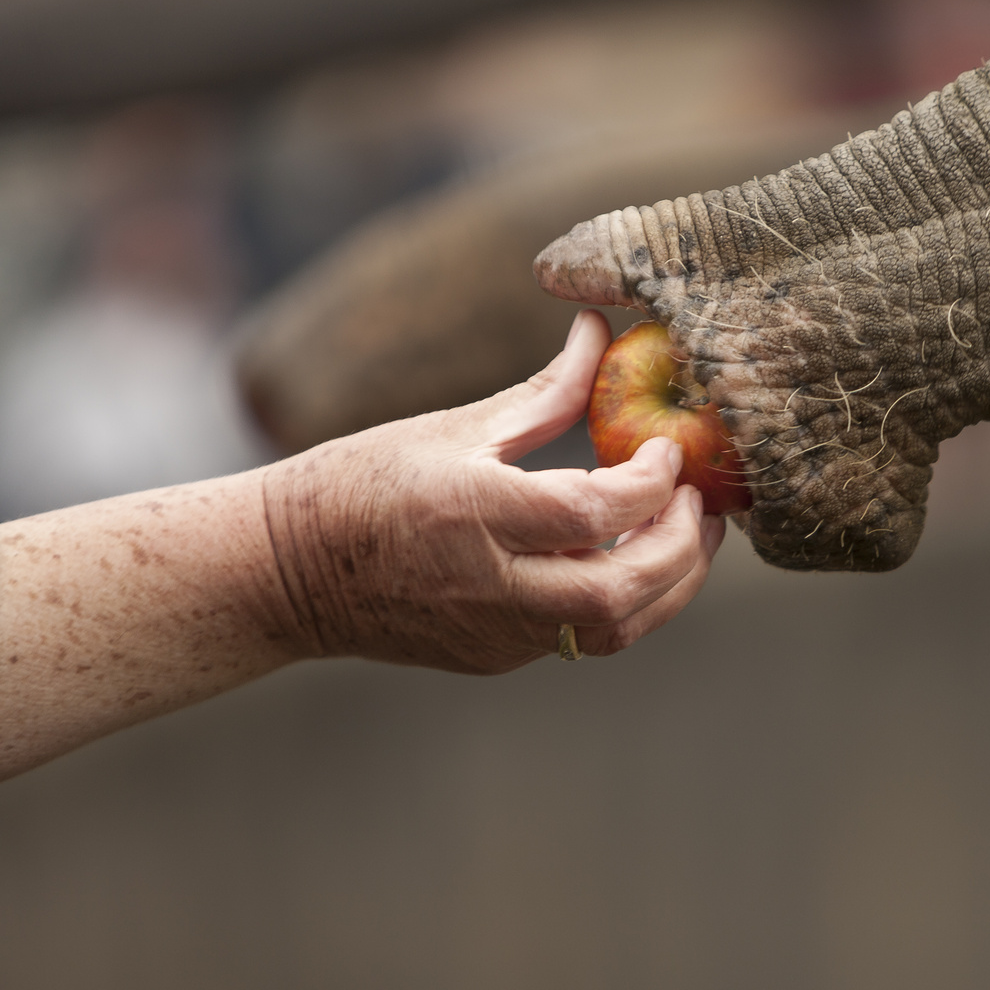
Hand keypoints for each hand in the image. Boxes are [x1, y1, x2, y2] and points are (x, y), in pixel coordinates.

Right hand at [260, 309, 726, 673]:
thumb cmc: (362, 483)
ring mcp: (495, 634)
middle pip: (620, 592)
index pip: (592, 513)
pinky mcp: (496, 656)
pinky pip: (584, 638)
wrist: (288, 573)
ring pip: (614, 631)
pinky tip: (633, 556)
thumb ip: (545, 392)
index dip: (649, 483)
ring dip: (669, 584)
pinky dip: (626, 599)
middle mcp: (489, 586)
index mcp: (471, 514)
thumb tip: (600, 333)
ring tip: (685, 531)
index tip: (668, 449)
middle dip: (682, 548)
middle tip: (701, 502)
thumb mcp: (454, 427)